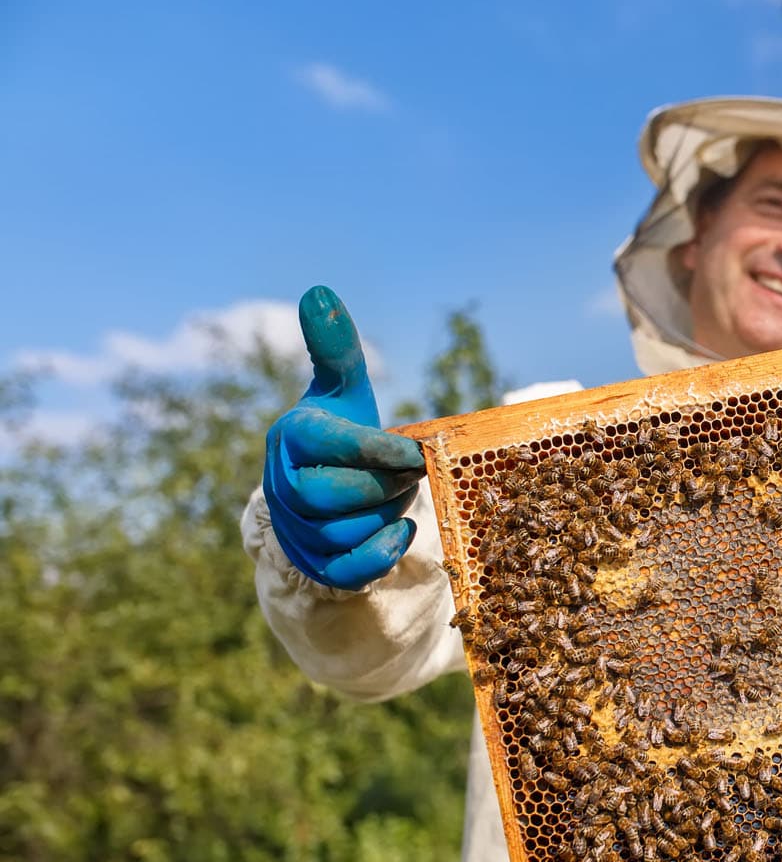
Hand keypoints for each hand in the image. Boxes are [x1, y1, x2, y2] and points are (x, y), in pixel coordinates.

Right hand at [262, 286, 424, 589]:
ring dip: (387, 515)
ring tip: (394, 495)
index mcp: (293, 439)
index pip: (332, 445)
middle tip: (407, 473)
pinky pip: (352, 570)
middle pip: (341, 495)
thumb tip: (317, 291)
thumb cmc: (339, 437)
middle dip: (386, 485)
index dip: (379, 450)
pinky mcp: (317, 567)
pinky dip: (382, 553)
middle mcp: (285, 487)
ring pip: (351, 531)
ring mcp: (297, 531)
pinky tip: (401, 532)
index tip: (416, 449)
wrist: (322, 501)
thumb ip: (336, 349)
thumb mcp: (341, 393)